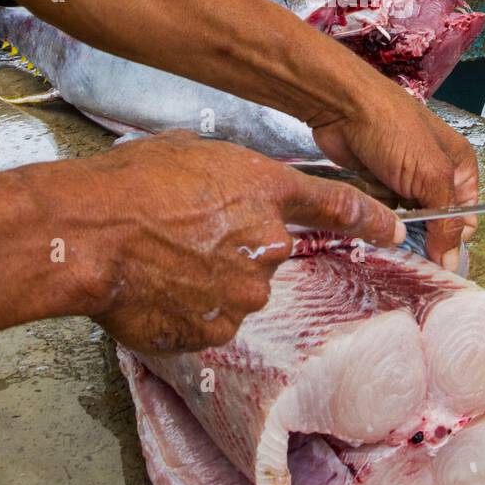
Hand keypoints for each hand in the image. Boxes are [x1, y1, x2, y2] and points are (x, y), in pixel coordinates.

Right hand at [70, 132, 405, 352]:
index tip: (395, 231)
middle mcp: (268, 245)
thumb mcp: (193, 155)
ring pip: (239, 290)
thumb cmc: (132, 183)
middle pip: (270, 254)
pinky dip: (188, 311)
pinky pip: (210, 322)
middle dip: (239, 249)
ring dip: (211, 282)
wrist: (89, 232)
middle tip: (188, 238)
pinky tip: (155, 290)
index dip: (372, 219)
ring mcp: (244, 293)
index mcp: (266, 192)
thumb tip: (230, 193)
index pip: (338, 206)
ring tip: (162, 263)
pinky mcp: (214, 330)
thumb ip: (231, 178)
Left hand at [311, 78, 478, 272]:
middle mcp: (435, 174)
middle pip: (436, 222)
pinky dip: (378, 217)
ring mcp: (405, 179)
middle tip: (409, 254)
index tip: (436, 263)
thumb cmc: (394, 132)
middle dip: (423, 237)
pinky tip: (369, 220)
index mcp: (459, 167)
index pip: (466, 216)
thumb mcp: (431, 176)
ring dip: (398, 228)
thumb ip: (445, 220)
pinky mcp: (378, 183)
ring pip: (407, 220)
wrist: (342, 106)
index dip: (454, 240)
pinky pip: (384, 213)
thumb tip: (452, 262)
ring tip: (387, 236)